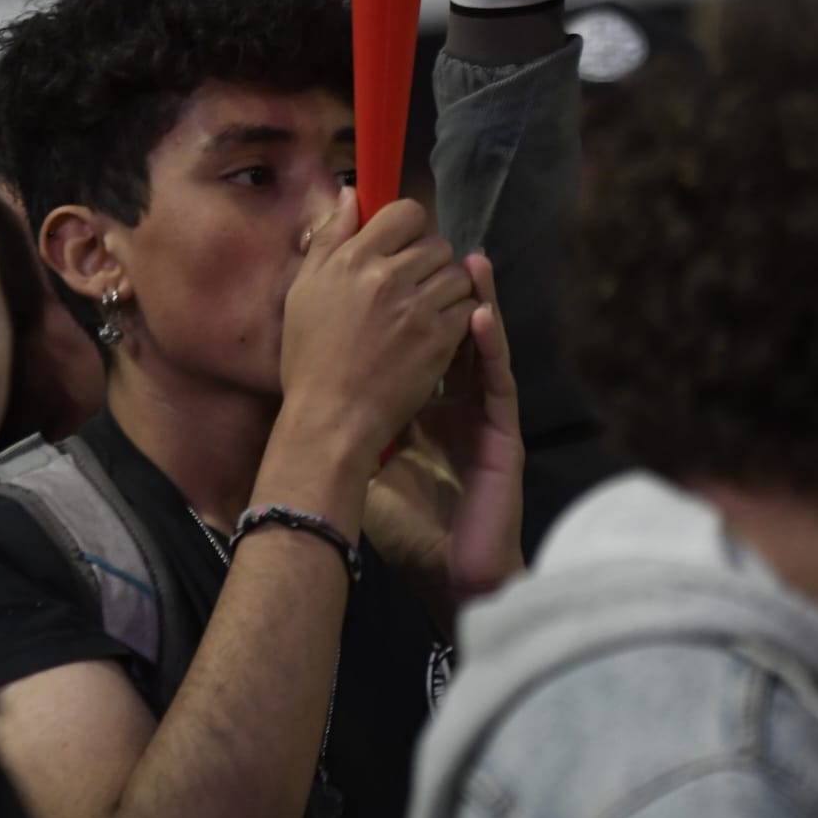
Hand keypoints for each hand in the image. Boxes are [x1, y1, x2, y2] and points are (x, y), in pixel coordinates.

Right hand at [276, 191, 476, 472]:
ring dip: (450, 290)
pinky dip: (462, 318)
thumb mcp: (304, 291)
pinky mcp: (440, 339)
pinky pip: (470, 309)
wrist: (331, 418)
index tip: (402, 249)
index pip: (407, 213)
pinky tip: (440, 332)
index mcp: (354, 258)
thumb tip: (350, 194)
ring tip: (429, 311)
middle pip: (437, 244)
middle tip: (415, 288)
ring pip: (459, 275)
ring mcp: (418, 308)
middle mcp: (388, 276)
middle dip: (431, 262)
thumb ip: (330, 239)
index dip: (410, 228)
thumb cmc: (310, 357)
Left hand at [366, 254, 525, 618]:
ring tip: (467, 260)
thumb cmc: (410, 522)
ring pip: (484, 347)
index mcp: (431, 403)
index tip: (394, 264)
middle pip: (457, 332)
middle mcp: (461, 401)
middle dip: (447, 289)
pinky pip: (497, 380)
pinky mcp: (503, 432)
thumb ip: (353, 416)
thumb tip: (314, 381)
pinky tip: (478, 315)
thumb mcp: (371, 457)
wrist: (446, 572)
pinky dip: (488, 346)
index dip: (414, 301)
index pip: (424, 339)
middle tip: (433, 245)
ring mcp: (485, 415)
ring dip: (479, 301)